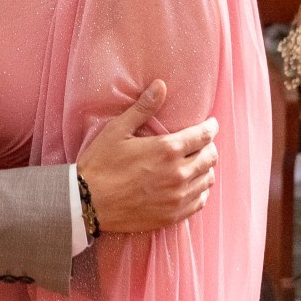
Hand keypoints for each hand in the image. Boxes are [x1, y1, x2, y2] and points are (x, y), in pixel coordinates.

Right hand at [76, 81, 219, 233]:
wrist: (89, 203)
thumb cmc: (101, 163)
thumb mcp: (118, 130)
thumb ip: (143, 108)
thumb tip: (161, 85)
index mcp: (167, 149)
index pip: (203, 136)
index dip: (211, 127)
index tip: (211, 124)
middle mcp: (178, 173)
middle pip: (210, 157)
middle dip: (210, 146)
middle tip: (204, 142)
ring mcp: (177, 197)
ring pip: (208, 179)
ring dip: (207, 168)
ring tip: (199, 162)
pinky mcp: (173, 215)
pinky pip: (200, 201)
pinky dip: (201, 190)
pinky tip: (194, 185)